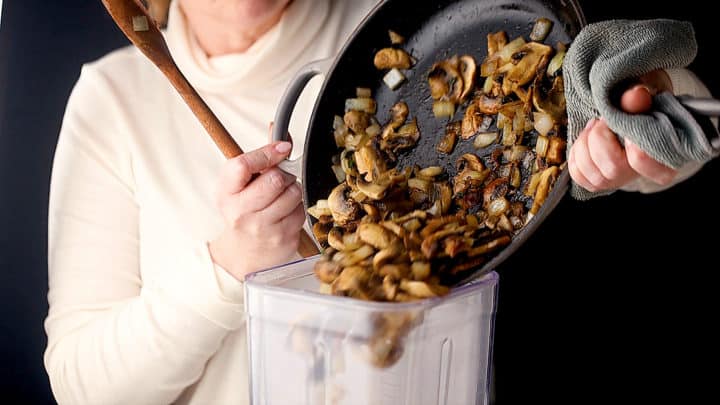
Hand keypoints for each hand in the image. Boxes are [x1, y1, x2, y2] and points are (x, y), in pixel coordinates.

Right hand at [209, 141, 304, 279]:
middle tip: (278, 179)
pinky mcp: (283, 238)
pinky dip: (297, 208)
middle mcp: (241, 212)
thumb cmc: (242, 212)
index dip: (266, 153)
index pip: (243, 165)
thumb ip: (259, 157)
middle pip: (275, 179)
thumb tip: (276, 128)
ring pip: (293, 193)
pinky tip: (285, 213)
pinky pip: (301, 211)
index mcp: (226, 193)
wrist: (243, 253)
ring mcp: (263, 227)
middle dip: (282, 174)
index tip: (282, 147)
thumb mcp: (240, 185)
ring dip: (292, 191)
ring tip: (280, 198)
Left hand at [568, 70, 677, 192]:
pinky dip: (575, 154)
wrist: (627, 115)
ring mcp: (617, 181)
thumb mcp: (642, 98)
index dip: (628, 141)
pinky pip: (578, 174)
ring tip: (594, 127)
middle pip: (612, 167)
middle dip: (599, 138)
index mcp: (663, 157)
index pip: (641, 159)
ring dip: (585, 144)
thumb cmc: (639, 108)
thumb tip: (635, 95)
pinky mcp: (597, 183)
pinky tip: (586, 141)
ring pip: (592, 173)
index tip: (623, 122)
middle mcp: (641, 175)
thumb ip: (639, 98)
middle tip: (602, 120)